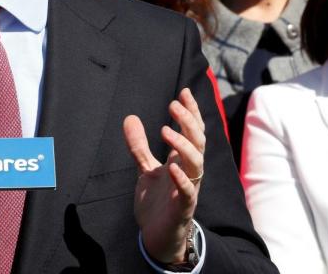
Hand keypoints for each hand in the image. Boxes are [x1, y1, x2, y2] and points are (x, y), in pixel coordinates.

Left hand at [123, 88, 204, 263]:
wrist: (157, 236)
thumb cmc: (156, 201)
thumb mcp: (145, 168)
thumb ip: (138, 146)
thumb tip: (129, 117)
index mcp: (181, 161)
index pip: (192, 132)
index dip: (190, 112)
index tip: (183, 92)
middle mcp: (189, 171)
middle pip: (197, 141)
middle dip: (188, 121)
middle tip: (174, 104)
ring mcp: (188, 188)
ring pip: (196, 163)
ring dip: (183, 145)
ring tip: (165, 130)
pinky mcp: (182, 207)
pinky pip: (187, 192)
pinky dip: (182, 179)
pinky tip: (172, 168)